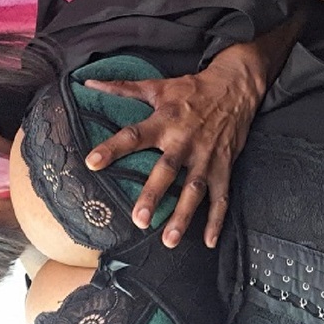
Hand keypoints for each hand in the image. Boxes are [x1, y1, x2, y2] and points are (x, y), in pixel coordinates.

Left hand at [85, 50, 263, 248]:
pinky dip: (217, 220)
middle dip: (154, 195)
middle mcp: (184, 141)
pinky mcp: (224, 166)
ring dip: (183, 216)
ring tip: (169, 240)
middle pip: (167, 171)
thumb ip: (123, 88)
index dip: (113, 148)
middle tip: (139, 220)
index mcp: (164, 121)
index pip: (133, 135)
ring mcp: (206, 157)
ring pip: (194, 190)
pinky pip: (221, 196)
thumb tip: (88, 82)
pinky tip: (209, 241)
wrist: (235, 86)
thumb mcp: (157, 86)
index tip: (92, 162)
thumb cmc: (192, 89)